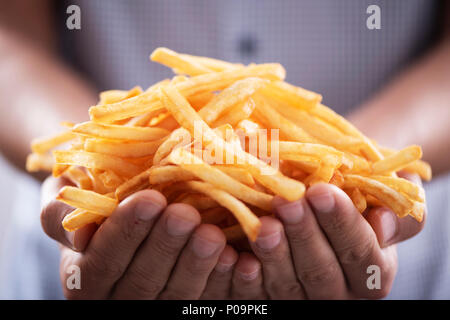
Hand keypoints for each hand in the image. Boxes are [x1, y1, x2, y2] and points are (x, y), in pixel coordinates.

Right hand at [41, 176, 239, 298]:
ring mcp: (150, 303)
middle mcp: (114, 298)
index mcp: (82, 275)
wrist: (114, 210)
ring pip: (172, 295)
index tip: (150, 198)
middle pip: (141, 282)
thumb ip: (60, 214)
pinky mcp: (180, 301)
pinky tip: (233, 258)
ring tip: (212, 234)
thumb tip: (78, 236)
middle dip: (165, 246)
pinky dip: (216, 280)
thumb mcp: (63, 197)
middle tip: (186, 215)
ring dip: (194, 266)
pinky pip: (198, 300)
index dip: (126, 231)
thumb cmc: (89, 197)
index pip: (102, 260)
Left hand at [230, 173, 424, 298]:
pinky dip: (246, 279)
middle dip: (304, 235)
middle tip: (287, 203)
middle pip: (322, 273)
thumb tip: (381, 223)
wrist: (329, 191)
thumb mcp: (389, 195)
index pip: (360, 253)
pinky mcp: (270, 294)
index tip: (321, 191)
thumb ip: (399, 212)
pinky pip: (258, 296)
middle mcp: (339, 291)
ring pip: (288, 287)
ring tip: (263, 226)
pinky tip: (236, 257)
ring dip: (274, 256)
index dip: (342, 224)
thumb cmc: (358, 190)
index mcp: (372, 270)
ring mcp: (302, 296)